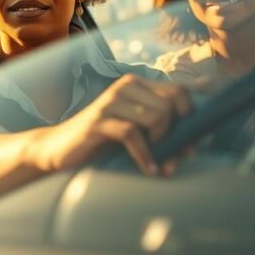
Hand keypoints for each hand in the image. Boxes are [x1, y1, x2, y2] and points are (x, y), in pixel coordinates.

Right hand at [25, 74, 191, 174]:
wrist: (58, 149)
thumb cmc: (100, 142)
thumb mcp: (134, 130)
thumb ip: (160, 127)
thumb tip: (197, 139)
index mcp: (135, 85)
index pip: (179, 92)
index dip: (190, 118)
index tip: (187, 143)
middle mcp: (124, 87)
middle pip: (171, 106)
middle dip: (177, 136)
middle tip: (172, 158)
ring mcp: (110, 102)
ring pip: (156, 117)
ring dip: (162, 146)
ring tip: (157, 163)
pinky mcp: (98, 121)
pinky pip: (133, 134)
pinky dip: (145, 155)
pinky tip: (147, 169)